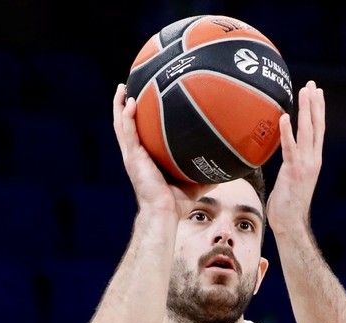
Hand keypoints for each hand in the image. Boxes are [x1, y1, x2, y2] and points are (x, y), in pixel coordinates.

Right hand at [112, 84, 206, 213]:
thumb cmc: (176, 203)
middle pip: (125, 125)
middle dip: (124, 105)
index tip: (142, 100)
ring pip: (121, 125)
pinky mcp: (133, 158)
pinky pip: (127, 132)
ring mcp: (133, 156)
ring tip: (122, 88)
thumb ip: (206, 173)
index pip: (139, 134)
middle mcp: (136, 155)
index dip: (138, 118)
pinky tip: (130, 102)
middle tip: (126, 86)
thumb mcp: (194, 184)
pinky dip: (127, 116)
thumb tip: (225, 167)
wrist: (165, 213)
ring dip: (120, 106)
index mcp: (147, 158)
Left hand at [267, 80, 323, 235]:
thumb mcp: (291, 179)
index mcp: (314, 161)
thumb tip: (283, 155)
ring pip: (307, 132)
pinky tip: (284, 116)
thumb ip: (291, 164)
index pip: (318, 131)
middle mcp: (312, 160)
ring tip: (304, 91)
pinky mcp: (292, 171)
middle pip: (316, 126)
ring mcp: (304, 165)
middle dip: (315, 104)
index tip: (317, 93)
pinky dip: (287, 132)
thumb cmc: (287, 205)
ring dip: (305, 110)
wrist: (291, 223)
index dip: (318, 111)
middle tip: (312, 85)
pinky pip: (289, 148)